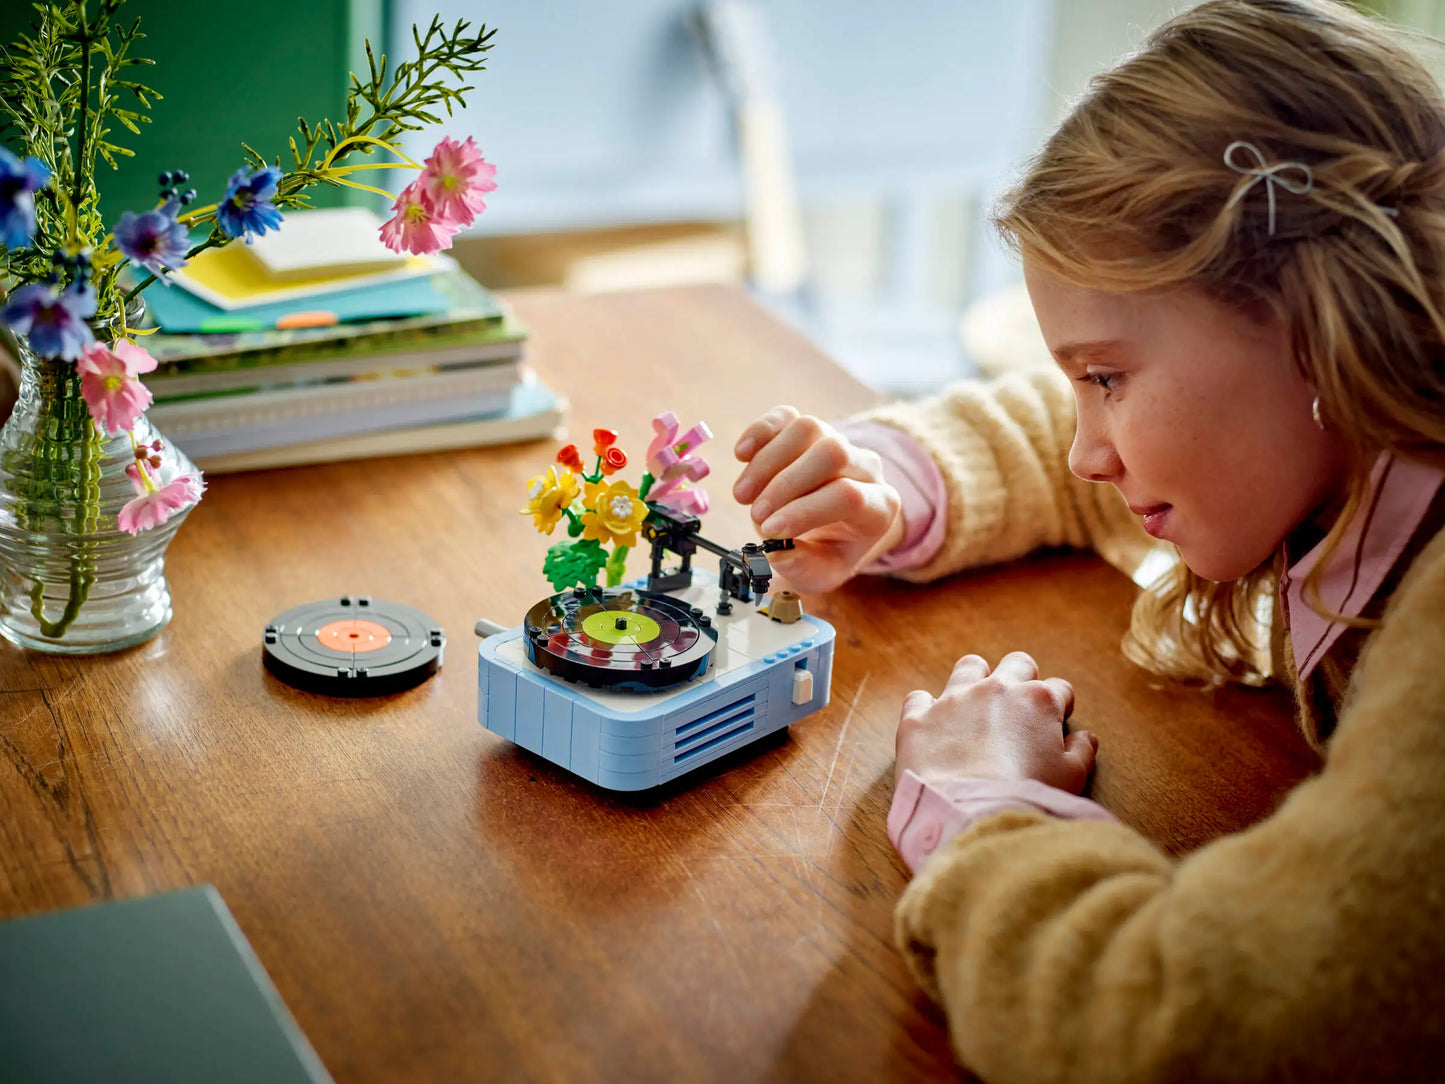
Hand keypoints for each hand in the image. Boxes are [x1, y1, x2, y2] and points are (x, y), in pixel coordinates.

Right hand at [732, 406, 902, 593]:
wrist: (836, 528)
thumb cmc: (830, 551)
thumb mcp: (822, 573)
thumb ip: (801, 566)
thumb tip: (776, 548)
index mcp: (879, 506)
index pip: (848, 496)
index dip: (804, 511)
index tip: (769, 531)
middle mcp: (865, 467)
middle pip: (832, 453)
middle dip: (785, 484)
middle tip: (755, 515)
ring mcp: (839, 441)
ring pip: (807, 428)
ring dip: (767, 461)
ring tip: (743, 496)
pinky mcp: (810, 431)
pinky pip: (787, 416)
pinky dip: (760, 431)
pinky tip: (742, 455)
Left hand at [895, 651, 1096, 793]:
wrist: (970, 817)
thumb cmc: (1027, 799)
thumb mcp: (1070, 779)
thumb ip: (1080, 752)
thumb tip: (1085, 738)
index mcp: (1037, 701)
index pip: (1059, 689)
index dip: (1060, 705)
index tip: (1056, 720)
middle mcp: (995, 689)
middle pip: (1017, 663)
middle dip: (1022, 679)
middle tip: (1019, 708)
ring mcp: (953, 700)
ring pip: (969, 666)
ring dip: (975, 680)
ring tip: (976, 707)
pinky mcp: (918, 718)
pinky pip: (919, 697)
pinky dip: (927, 709)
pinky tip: (933, 728)